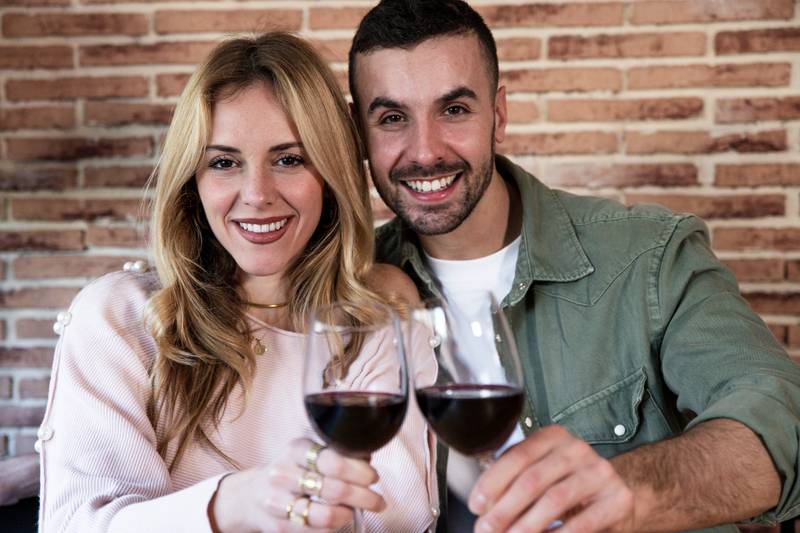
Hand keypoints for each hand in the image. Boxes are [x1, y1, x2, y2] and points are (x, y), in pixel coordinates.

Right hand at [211, 438, 385, 531]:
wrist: (251, 496)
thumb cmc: (291, 471)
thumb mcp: (308, 453)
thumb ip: (336, 454)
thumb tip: (367, 459)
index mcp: (295, 450)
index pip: (333, 461)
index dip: (359, 471)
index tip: (373, 477)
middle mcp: (283, 475)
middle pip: (334, 489)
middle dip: (364, 497)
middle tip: (379, 500)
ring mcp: (278, 503)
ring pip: (325, 516)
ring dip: (349, 514)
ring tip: (357, 511)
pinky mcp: (280, 527)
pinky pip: (318, 532)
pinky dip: (335, 527)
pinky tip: (340, 519)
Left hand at [468, 425, 634, 532]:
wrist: (615, 496)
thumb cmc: (568, 484)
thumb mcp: (541, 472)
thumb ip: (514, 478)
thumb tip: (482, 504)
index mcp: (553, 437)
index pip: (517, 456)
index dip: (493, 482)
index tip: (476, 505)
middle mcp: (577, 449)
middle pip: (532, 479)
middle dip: (504, 509)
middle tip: (486, 529)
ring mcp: (600, 472)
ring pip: (554, 500)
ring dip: (526, 525)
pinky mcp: (617, 499)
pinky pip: (582, 522)